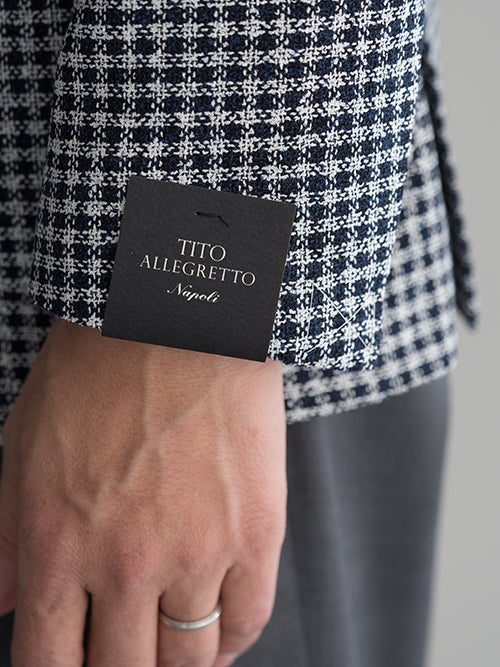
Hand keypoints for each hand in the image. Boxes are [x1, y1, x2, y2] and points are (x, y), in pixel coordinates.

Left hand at [0, 318, 286, 665]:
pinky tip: (216, 631)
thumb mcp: (25, 445)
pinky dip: (230, 642)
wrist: (180, 317)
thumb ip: (7, 537)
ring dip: (177, 666)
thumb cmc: (98, 369)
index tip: (74, 664)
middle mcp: (127, 562)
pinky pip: (249, 621)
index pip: (48, 665)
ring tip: (169, 648)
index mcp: (58, 544)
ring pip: (190, 662)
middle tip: (125, 652)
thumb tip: (2, 607)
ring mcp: (198, 550)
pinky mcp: (256, 530)